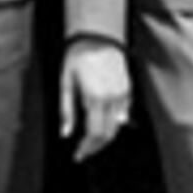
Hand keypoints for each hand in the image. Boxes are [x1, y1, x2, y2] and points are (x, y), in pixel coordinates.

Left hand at [59, 37, 130, 155]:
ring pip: (117, 127)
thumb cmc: (78, 57)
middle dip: (95, 147)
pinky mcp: (128, 89)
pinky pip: (123, 114)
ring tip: (91, 141)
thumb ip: (66, 111)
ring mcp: (122, 94)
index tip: (78, 155)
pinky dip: (114, 123)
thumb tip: (65, 133)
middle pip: (107, 134)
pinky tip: (103, 123)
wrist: (97, 37)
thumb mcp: (65, 83)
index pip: (94, 134)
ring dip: (105, 137)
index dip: (86, 148)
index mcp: (95, 98)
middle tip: (84, 151)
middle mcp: (112, 99)